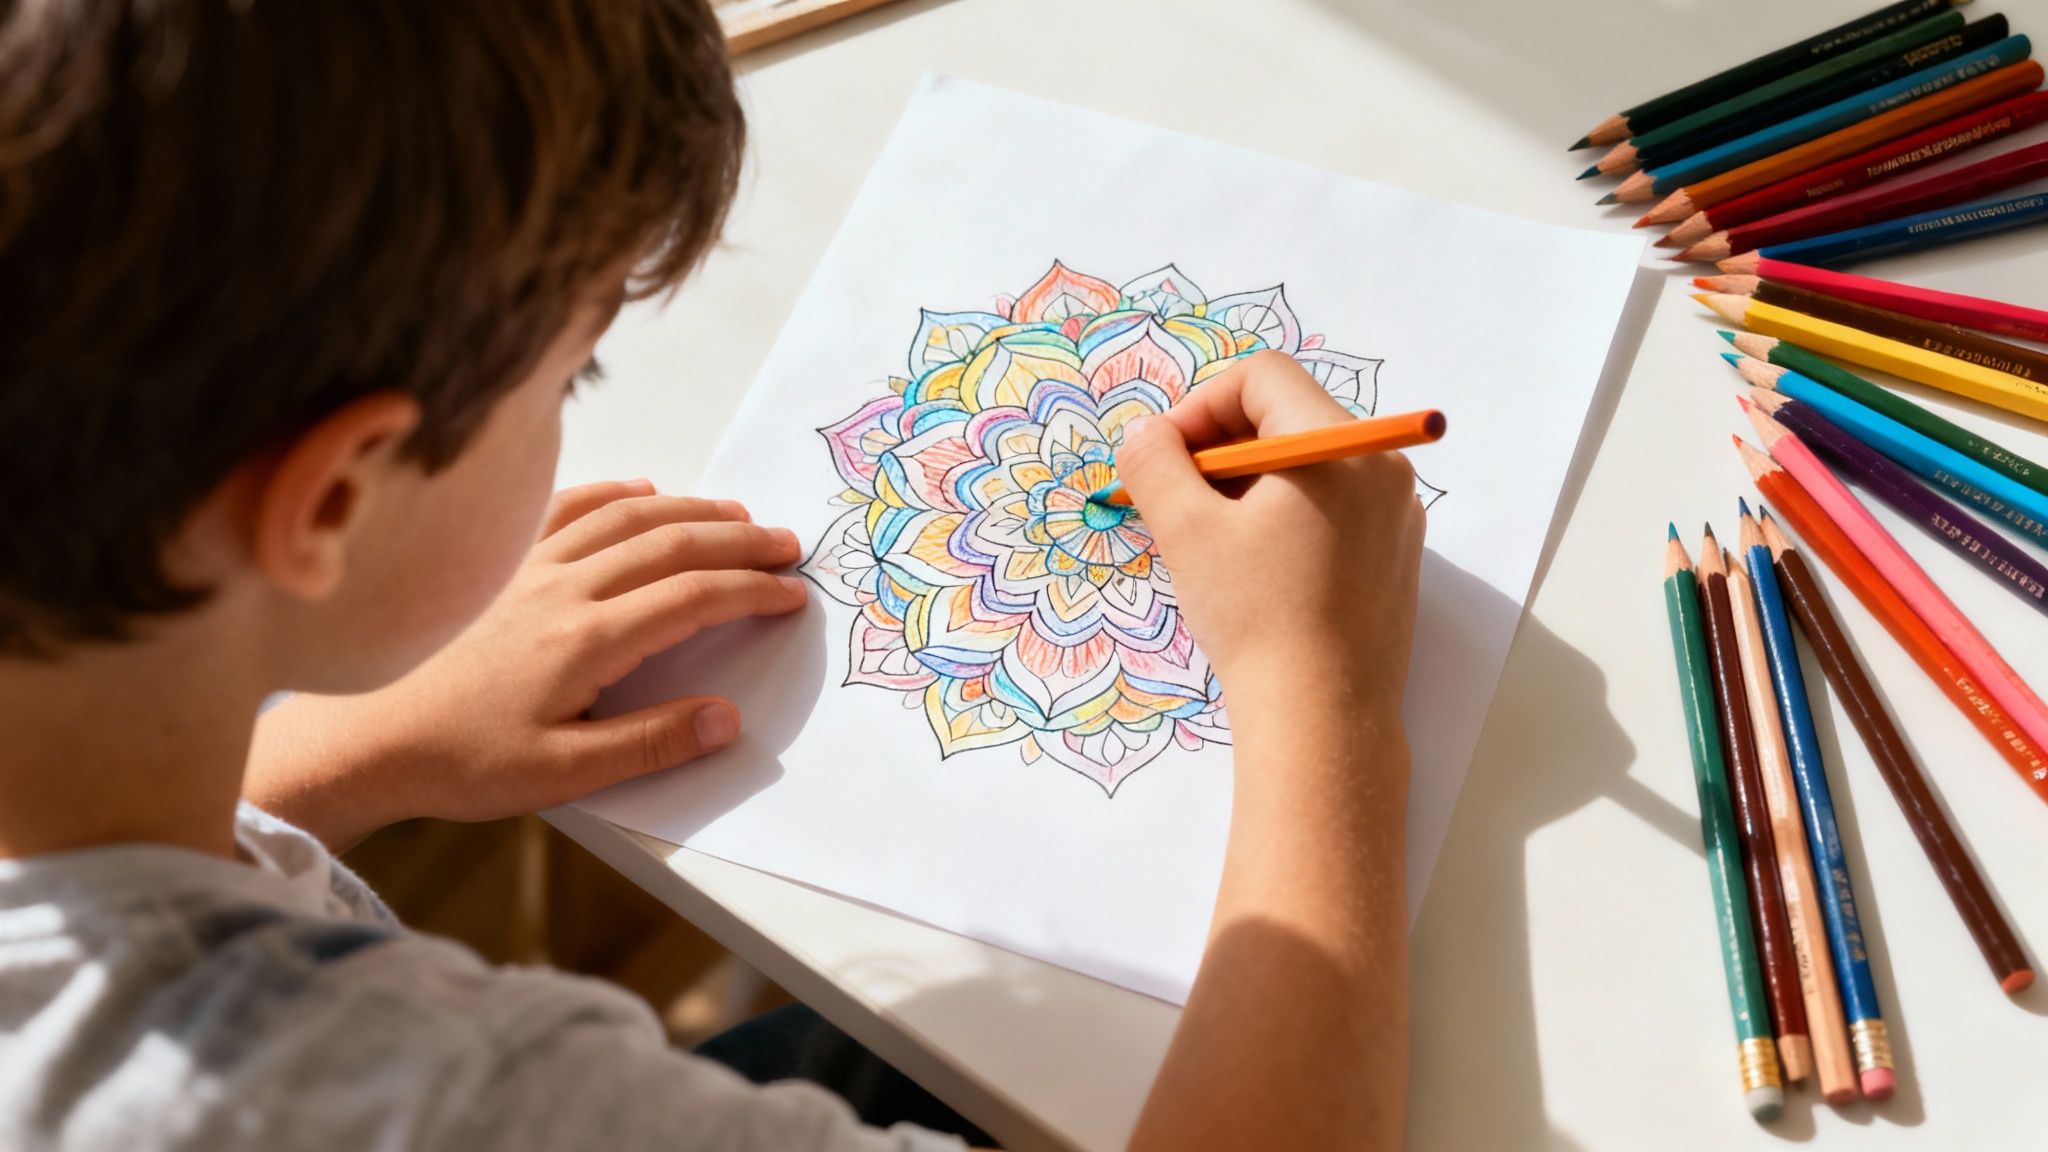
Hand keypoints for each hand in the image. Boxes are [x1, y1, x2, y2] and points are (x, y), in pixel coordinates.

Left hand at [244, 480, 807, 849]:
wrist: (366, 737)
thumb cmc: (460, 760)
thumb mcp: (563, 774)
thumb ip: (650, 745)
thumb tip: (725, 717)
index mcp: (586, 640)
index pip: (691, 599)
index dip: (750, 591)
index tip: (791, 593)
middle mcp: (562, 588)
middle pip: (670, 544)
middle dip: (738, 541)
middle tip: (787, 545)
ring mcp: (527, 567)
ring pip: (625, 517)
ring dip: (689, 510)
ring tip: (737, 515)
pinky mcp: (499, 565)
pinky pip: (565, 508)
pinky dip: (613, 493)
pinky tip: (642, 490)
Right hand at [1115, 350, 1425, 737]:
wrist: (1323, 722)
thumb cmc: (1256, 620)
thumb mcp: (1187, 532)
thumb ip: (1156, 464)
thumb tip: (1145, 434)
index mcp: (1341, 447)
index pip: (1262, 378)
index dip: (1200, 406)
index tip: (1163, 459)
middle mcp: (1383, 470)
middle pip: (1289, 417)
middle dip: (1220, 447)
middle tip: (1175, 499)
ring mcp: (1397, 517)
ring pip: (1310, 466)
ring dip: (1249, 484)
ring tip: (1207, 538)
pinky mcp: (1394, 560)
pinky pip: (1334, 508)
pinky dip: (1284, 516)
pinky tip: (1251, 569)